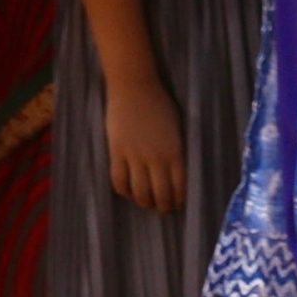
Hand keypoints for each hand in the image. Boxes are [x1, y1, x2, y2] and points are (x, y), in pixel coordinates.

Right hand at [103, 72, 184, 213]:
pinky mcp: (116, 153)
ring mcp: (134, 156)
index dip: (179, 199)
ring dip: (144, 202)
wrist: (135, 87)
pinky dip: (125, 192)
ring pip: (139, 192)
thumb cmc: (160, 104)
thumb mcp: (177, 127)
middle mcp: (156, 157)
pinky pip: (119, 181)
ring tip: (148, 203)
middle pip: (159, 193)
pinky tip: (129, 192)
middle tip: (164, 209)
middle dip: (163, 205)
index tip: (179, 204)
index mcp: (175, 150)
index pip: (179, 185)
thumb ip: (177, 149)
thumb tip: (178, 171)